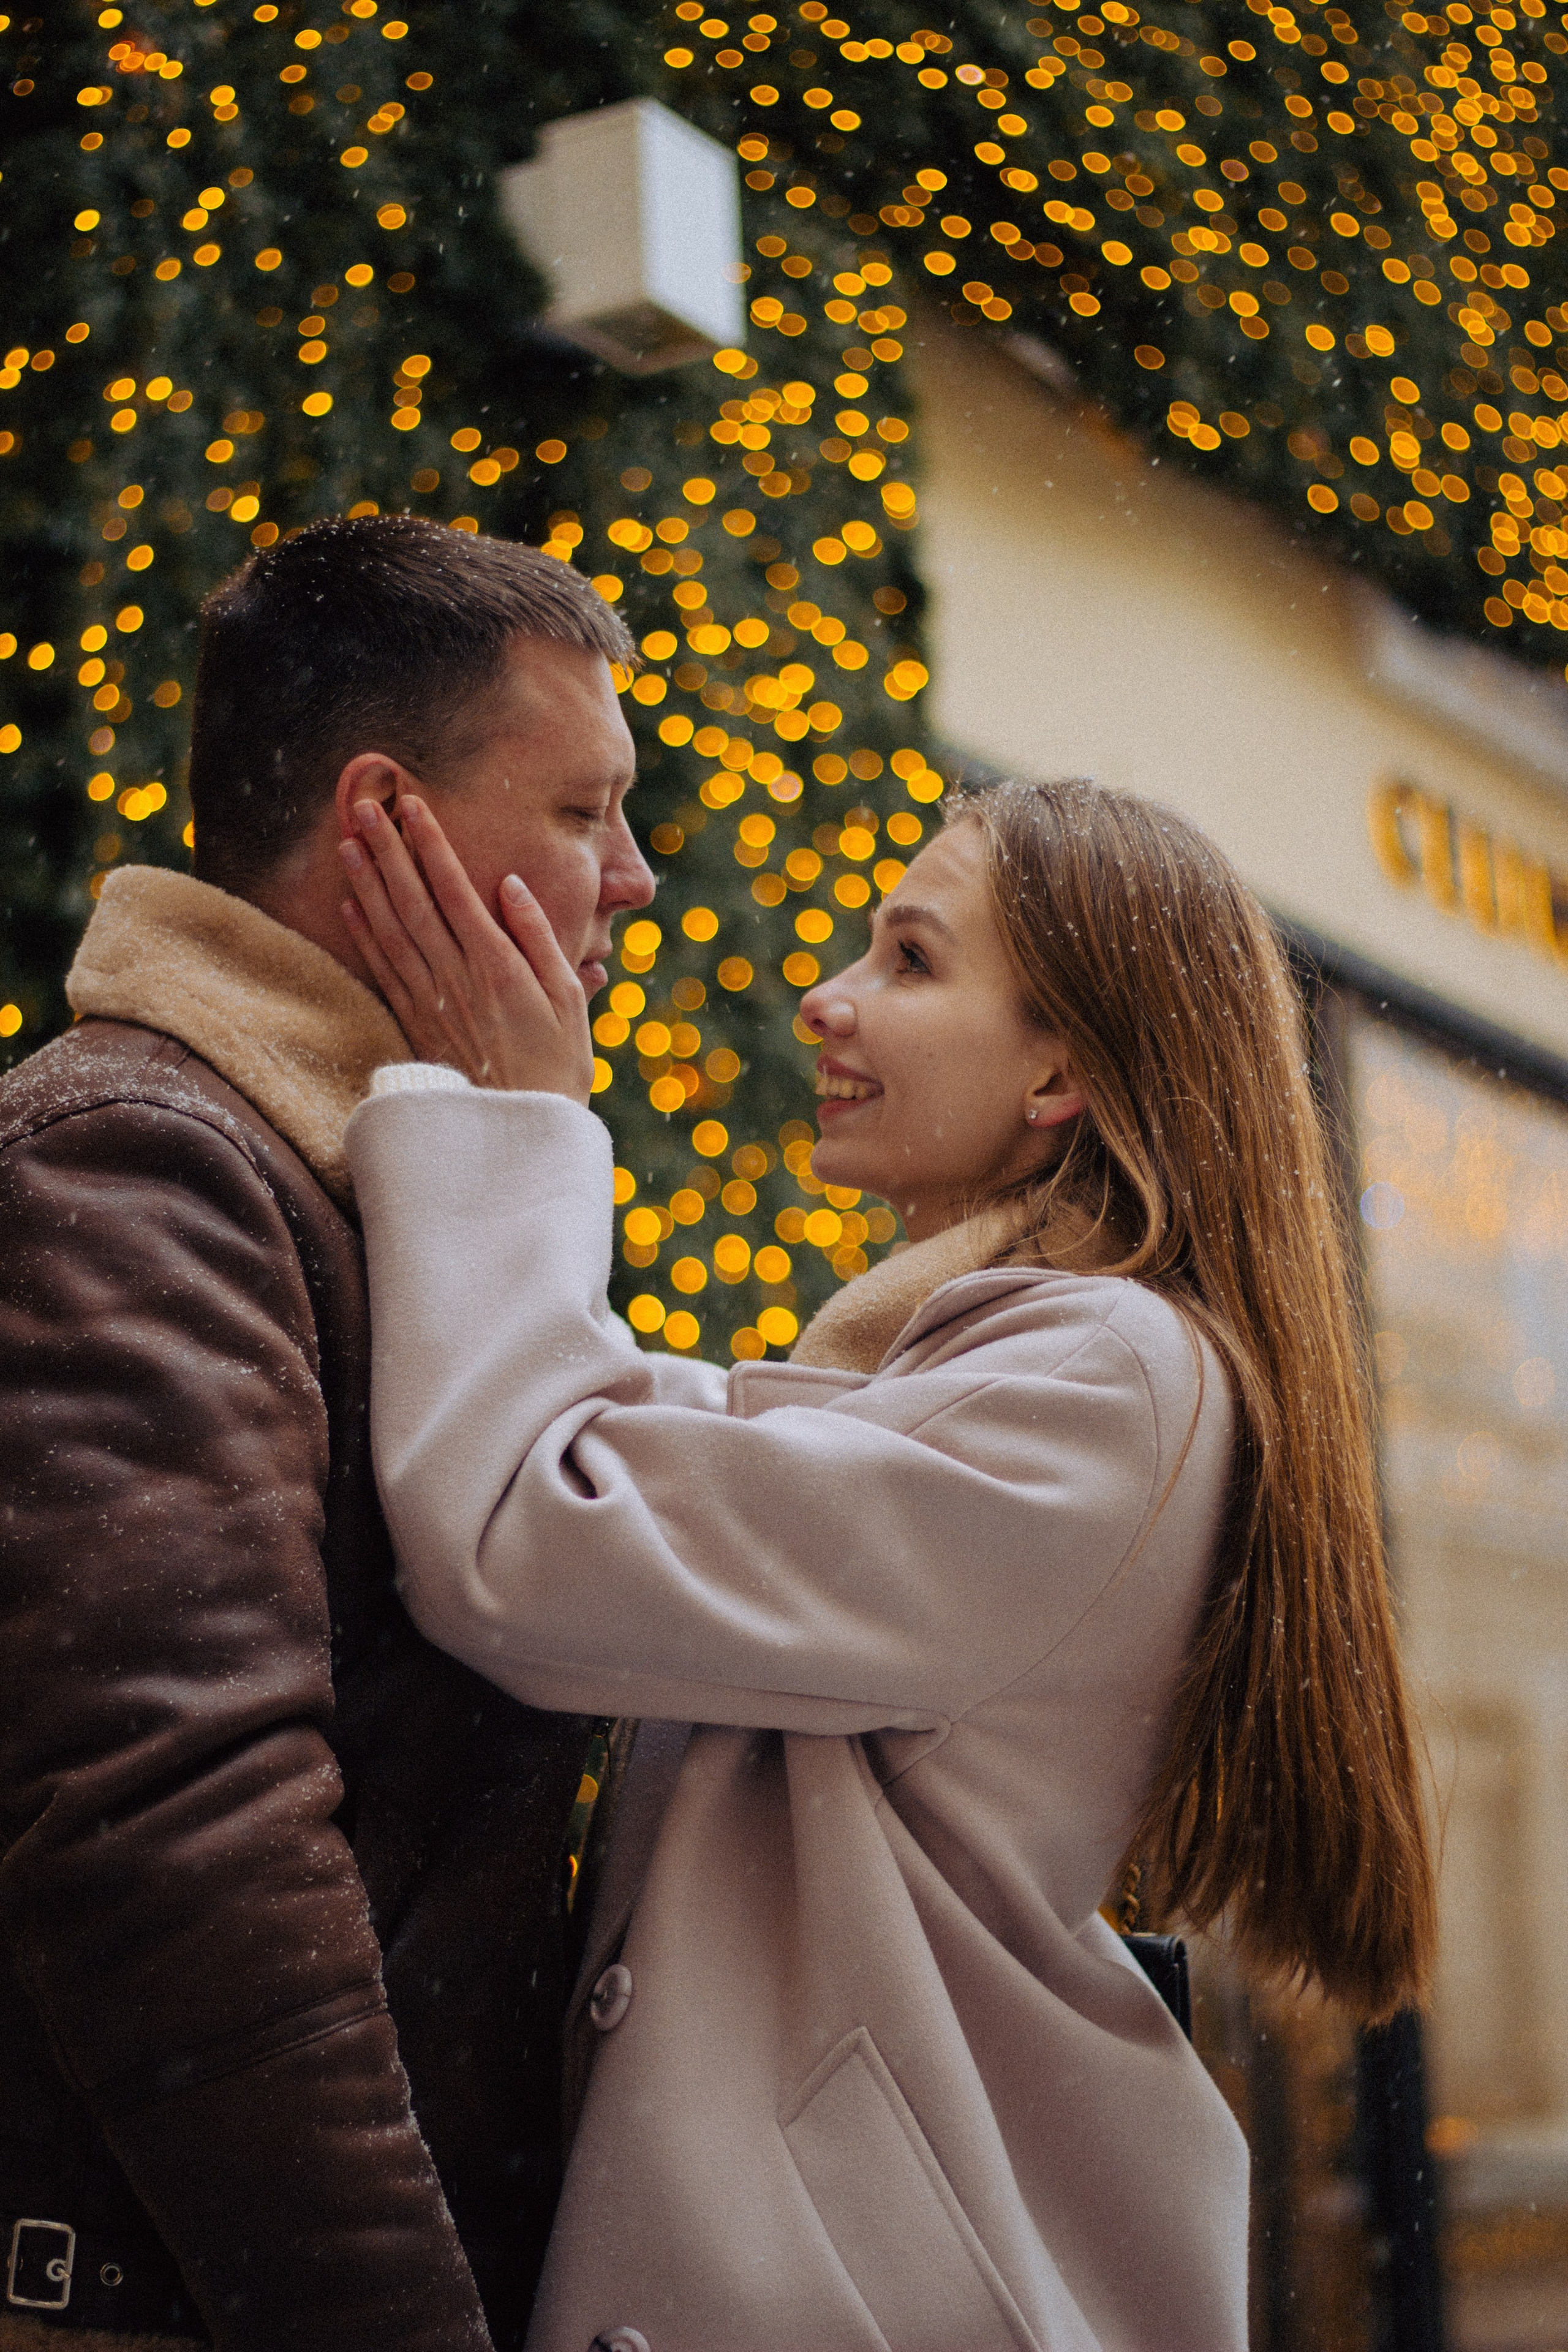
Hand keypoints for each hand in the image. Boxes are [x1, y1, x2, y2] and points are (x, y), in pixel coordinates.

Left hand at [339, 797, 595, 1100]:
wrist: (520, 1134)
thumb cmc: (557, 1065)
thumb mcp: (568, 999)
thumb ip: (539, 938)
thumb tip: (510, 885)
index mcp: (497, 967)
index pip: (455, 892)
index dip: (431, 846)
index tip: (412, 807)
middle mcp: (456, 979)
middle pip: (413, 903)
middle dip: (388, 851)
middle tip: (365, 806)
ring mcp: (430, 1002)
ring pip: (390, 931)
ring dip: (367, 884)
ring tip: (348, 842)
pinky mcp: (415, 1025)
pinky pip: (383, 972)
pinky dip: (363, 936)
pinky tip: (349, 906)